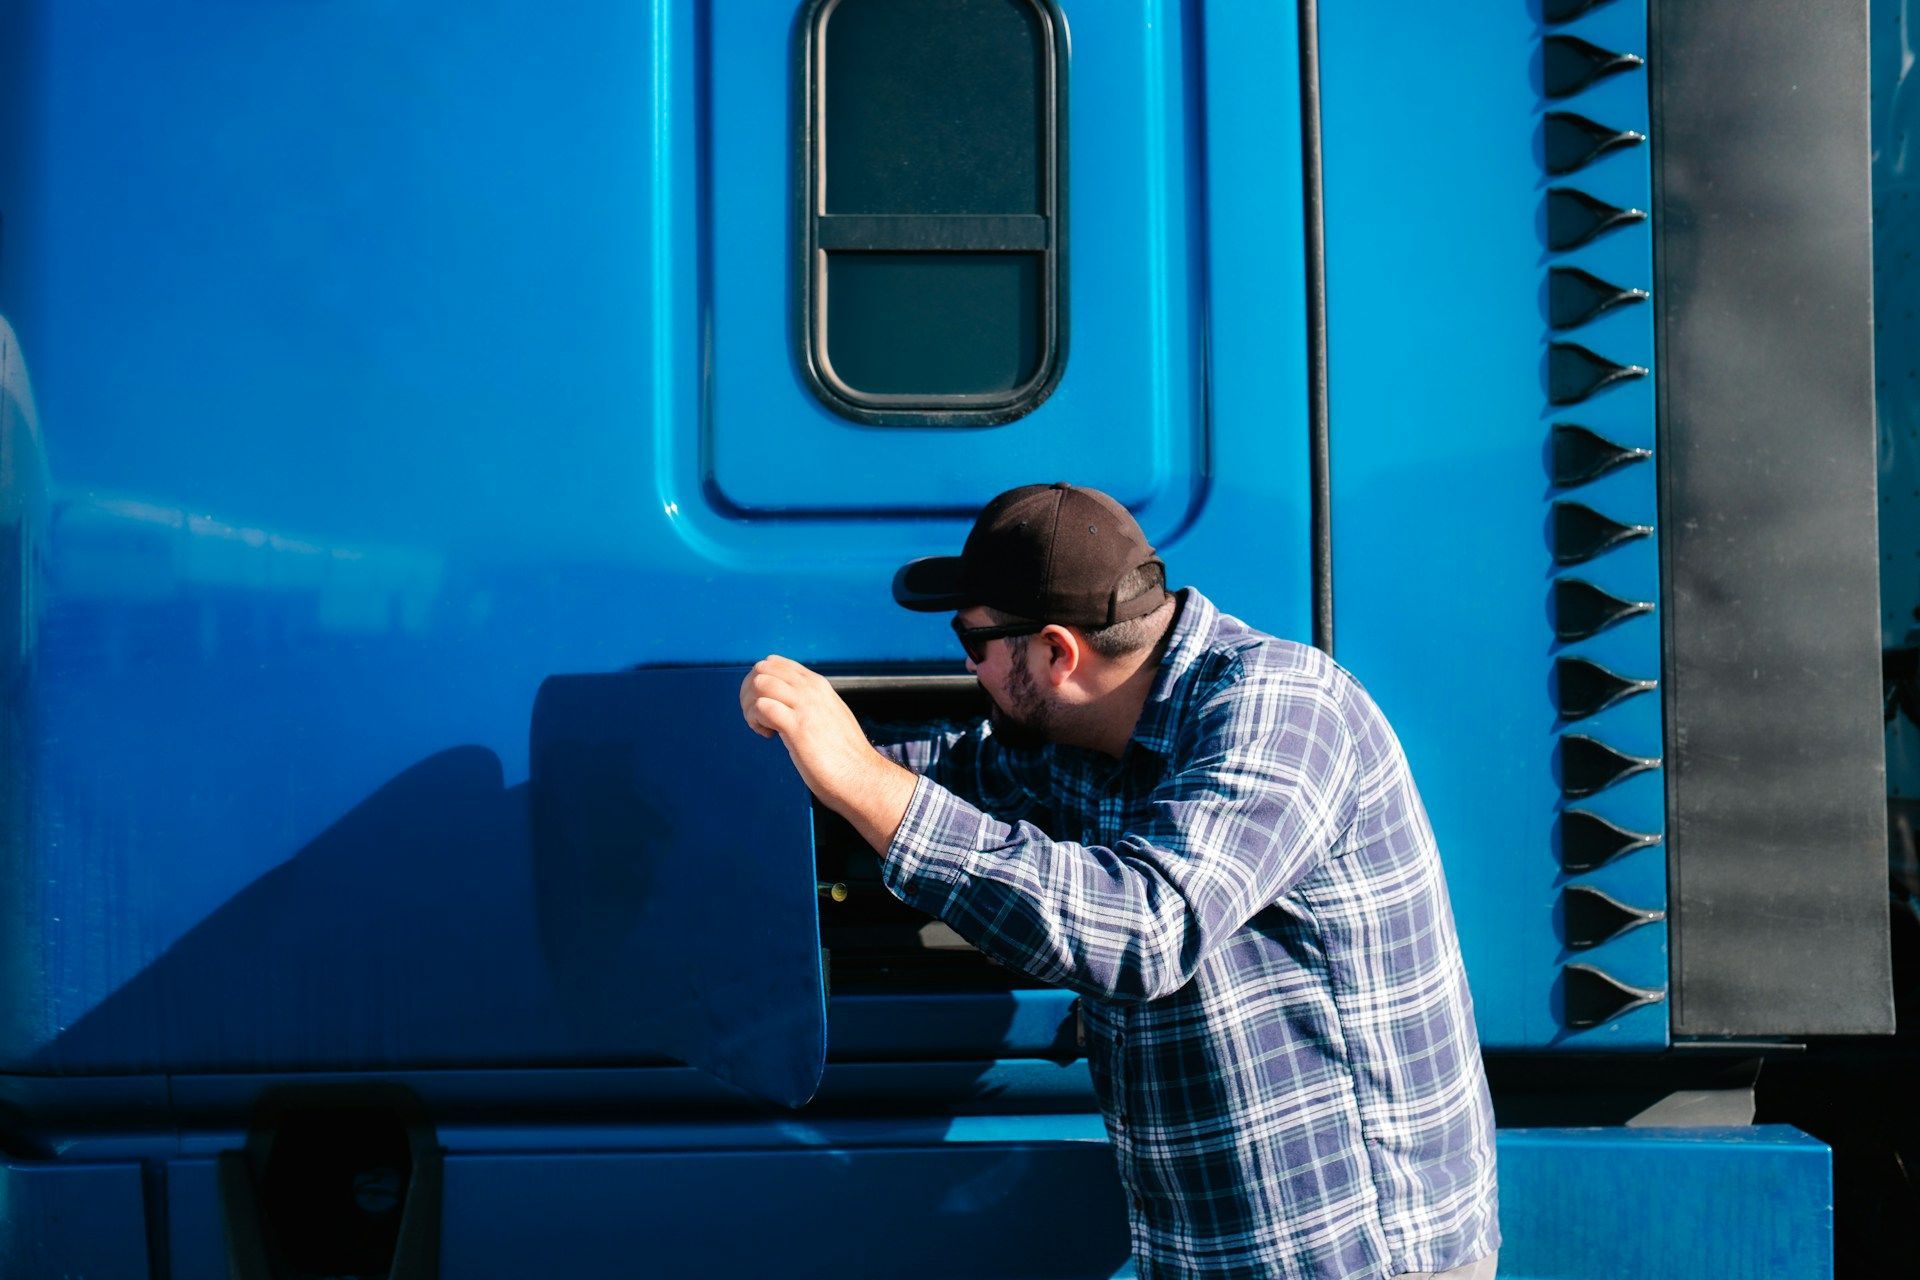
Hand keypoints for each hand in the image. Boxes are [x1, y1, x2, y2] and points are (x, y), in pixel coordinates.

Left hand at [740, 656, 917, 850]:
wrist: (861, 776)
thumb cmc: (844, 755)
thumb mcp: (829, 715)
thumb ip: (810, 704)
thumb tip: (787, 706)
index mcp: (818, 685)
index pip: (776, 663)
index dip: (759, 682)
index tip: (762, 705)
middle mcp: (811, 689)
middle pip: (762, 670)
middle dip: (748, 692)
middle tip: (755, 717)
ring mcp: (805, 706)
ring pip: (760, 683)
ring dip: (750, 706)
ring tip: (761, 726)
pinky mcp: (798, 727)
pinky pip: (762, 707)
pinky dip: (755, 721)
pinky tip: (768, 735)